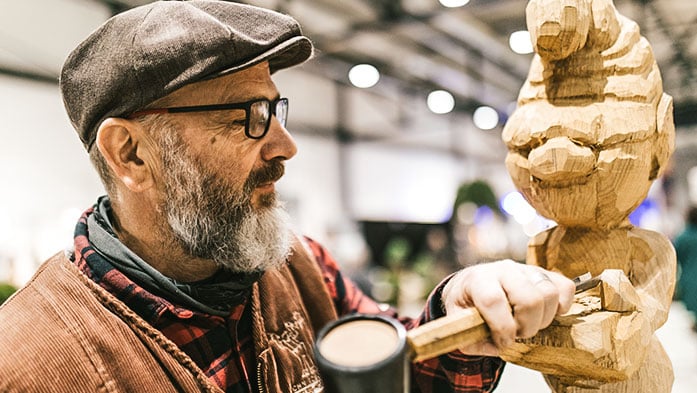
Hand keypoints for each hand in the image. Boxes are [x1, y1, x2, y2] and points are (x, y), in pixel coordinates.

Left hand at [441, 259, 574, 355]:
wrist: (471, 284)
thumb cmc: (466, 304)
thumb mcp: (457, 322)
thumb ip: (471, 338)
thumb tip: (496, 346)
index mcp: (478, 279)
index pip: (494, 300)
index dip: (502, 328)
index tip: (502, 343)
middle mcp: (504, 269)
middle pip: (530, 298)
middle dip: (526, 327)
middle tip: (516, 334)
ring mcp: (526, 269)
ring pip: (550, 293)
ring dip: (542, 319)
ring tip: (527, 324)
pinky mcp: (544, 273)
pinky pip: (565, 287)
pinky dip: (561, 306)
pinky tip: (544, 314)